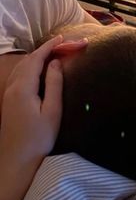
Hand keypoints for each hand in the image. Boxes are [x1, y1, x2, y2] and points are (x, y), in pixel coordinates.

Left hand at [0, 35, 63, 169]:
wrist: (16, 161)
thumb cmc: (38, 139)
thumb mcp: (52, 111)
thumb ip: (54, 84)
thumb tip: (55, 63)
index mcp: (23, 88)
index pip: (36, 59)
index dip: (49, 46)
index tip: (62, 38)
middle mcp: (12, 87)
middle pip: (27, 60)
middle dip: (44, 49)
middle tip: (62, 44)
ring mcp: (8, 93)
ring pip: (21, 67)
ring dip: (36, 57)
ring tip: (53, 53)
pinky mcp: (8, 100)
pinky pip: (18, 75)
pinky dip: (29, 66)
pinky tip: (37, 70)